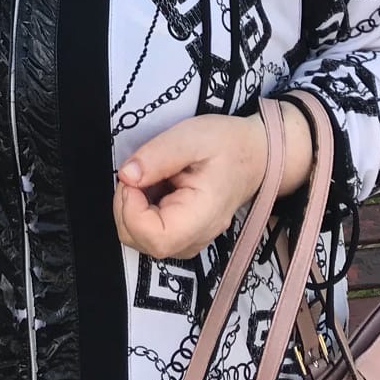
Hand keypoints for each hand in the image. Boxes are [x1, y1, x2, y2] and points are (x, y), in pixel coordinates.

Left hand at [113, 105, 311, 259]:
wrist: (254, 153)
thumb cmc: (227, 144)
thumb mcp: (190, 137)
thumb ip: (156, 156)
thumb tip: (126, 176)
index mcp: (202, 216)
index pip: (155, 239)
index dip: (131, 212)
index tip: (132, 180)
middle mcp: (196, 237)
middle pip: (142, 242)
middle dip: (125, 208)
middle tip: (136, 174)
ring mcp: (189, 240)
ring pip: (142, 240)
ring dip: (130, 209)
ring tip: (147, 178)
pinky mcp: (183, 234)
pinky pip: (150, 233)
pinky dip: (139, 211)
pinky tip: (152, 187)